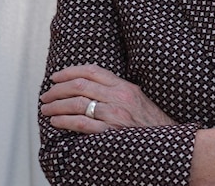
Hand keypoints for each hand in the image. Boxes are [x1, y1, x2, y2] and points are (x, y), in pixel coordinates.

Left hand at [40, 64, 175, 133]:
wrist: (168, 143)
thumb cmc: (150, 123)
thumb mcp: (136, 98)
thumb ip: (116, 90)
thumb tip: (90, 86)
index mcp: (124, 86)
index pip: (92, 71)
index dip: (70, 71)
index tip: (56, 77)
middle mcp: (119, 97)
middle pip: (79, 85)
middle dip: (57, 89)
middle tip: (46, 95)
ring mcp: (115, 115)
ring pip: (77, 103)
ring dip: (56, 105)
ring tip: (46, 109)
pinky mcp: (110, 132)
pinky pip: (81, 124)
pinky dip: (64, 121)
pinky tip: (56, 122)